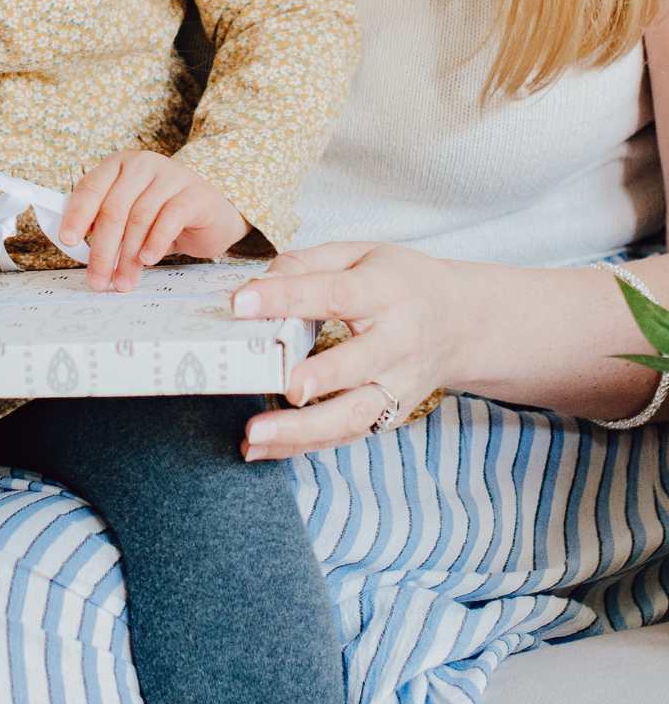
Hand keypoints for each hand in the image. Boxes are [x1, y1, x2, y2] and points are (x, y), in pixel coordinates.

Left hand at [59, 150, 250, 291]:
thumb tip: (77, 245)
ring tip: (123, 281)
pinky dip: (155, 242)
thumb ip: (104, 222)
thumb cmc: (163, 217)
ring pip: (140, 218)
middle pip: (114, 209)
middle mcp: (143, 165)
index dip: (77, 215)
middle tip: (98, 279)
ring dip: (128, 256)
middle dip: (103, 250)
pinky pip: (169, 218)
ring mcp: (171, 176)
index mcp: (119, 166)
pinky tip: (148, 260)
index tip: (68, 240)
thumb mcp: (129, 216)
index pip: (91, 187)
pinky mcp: (195, 193)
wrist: (211, 215)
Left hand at [229, 242, 486, 458]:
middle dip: (322, 377)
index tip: (241, 303)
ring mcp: (396, 385)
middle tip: (285, 386)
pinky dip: (302, 446)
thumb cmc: (399, 282)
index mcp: (385, 291)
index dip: (287, 298)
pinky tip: (262, 449)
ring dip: (303, 430)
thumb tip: (257, 285)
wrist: (462, 323)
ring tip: (255, 435)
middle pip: (357, 364)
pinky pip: (344, 434)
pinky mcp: (388, 414)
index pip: (335, 294)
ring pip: (352, 414)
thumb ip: (307, 264)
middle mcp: (396, 342)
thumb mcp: (359, 254)